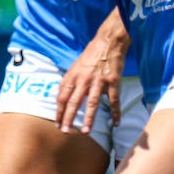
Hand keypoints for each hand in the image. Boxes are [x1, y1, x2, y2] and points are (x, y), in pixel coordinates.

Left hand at [57, 14, 128, 134]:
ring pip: (92, 103)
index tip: (58, 123)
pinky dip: (116, 113)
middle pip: (74, 102)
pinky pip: (114, 100)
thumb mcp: (75, 66)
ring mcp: (99, 81)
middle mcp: (84, 79)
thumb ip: (69, 81)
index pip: (62, 97)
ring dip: (89, 119)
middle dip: (69, 118)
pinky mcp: (113, 82)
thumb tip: (61, 97)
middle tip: (66, 132)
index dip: (59, 111)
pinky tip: (116, 123)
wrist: (108, 42)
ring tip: (85, 132)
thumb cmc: (90, 55)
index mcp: (73, 76)